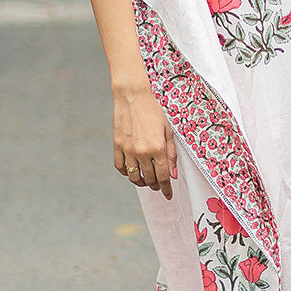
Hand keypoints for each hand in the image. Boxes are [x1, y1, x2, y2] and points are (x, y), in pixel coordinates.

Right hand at [113, 82, 177, 199]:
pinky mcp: (117, 146)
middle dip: (156, 185)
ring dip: (141, 182)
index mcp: (157, 148)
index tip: (168, 195)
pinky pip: (120, 167)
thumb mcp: (168, 130)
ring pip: (134, 177)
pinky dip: (126, 173)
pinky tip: (132, 171)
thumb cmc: (154, 109)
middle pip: (149, 179)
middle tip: (159, 185)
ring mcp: (127, 150)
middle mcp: (142, 152)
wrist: (133, 95)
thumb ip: (171, 154)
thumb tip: (173, 174)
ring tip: (146, 180)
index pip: (163, 177)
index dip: (166, 189)